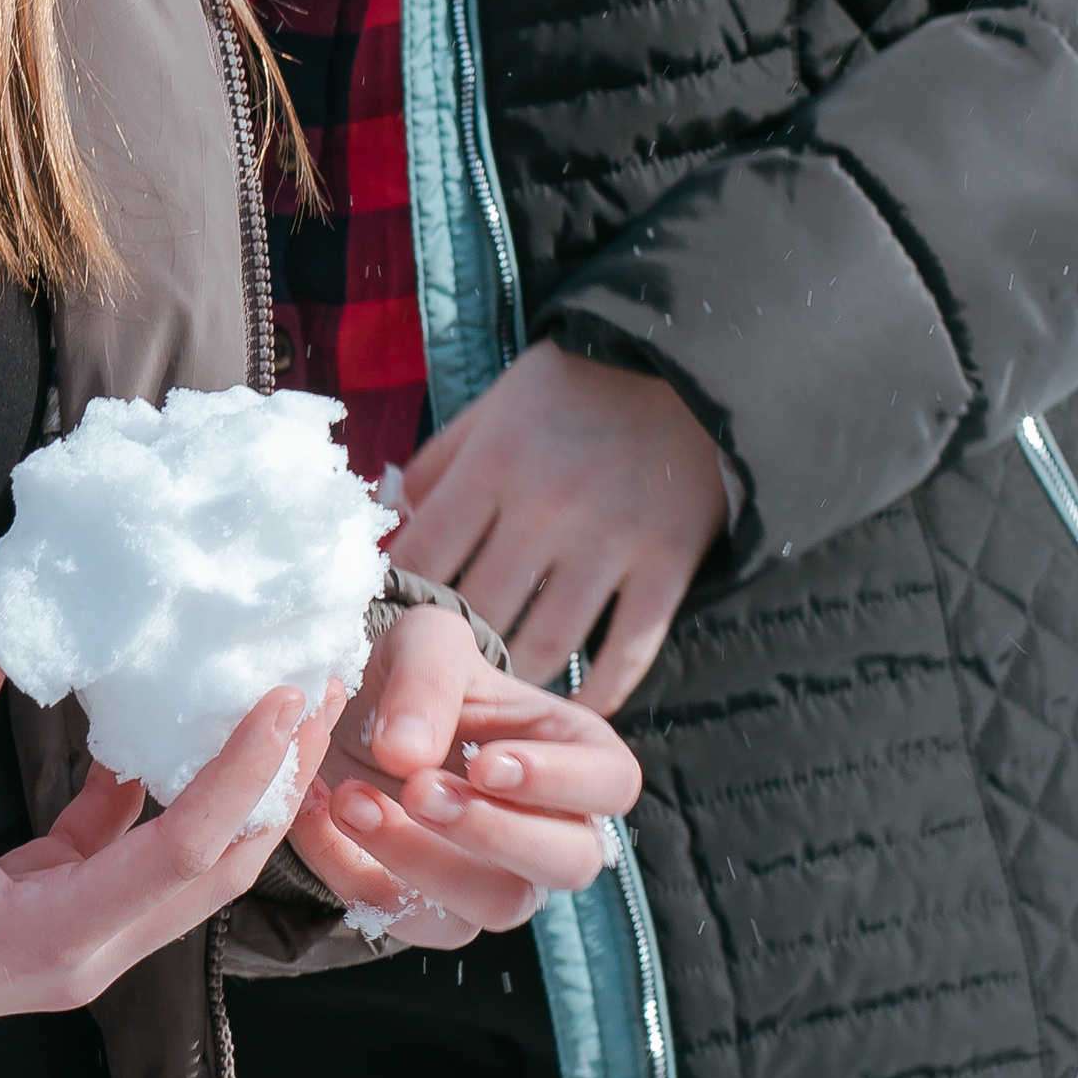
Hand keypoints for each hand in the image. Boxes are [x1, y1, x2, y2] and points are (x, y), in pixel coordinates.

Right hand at [0, 576, 341, 1056]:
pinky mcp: (54, 926)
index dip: (242, 771)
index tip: (282, 694)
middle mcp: (89, 955)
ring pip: (186, 869)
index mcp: (58, 938)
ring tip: (270, 701)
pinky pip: (130, 858)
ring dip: (232, 789)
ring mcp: (76, 947)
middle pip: (216, 868)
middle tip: (314, 684)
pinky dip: (156, 796)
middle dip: (275, 779)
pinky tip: (160, 729)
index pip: (184, 851)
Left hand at [285, 603, 642, 943]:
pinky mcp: (434, 911)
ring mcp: (501, 879)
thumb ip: (426, 681)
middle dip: (492, 830)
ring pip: (495, 907)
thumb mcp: (422, 642)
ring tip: (351, 799)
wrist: (351, 712)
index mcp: (576, 752)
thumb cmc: (415, 673)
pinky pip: (409, 919)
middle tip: (419, 789)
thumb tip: (407, 753)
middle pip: (568, 863)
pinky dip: (353, 873)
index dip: (559, 781)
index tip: (485, 762)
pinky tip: (316, 812)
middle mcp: (553, 828)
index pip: (610, 783)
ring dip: (421, 860)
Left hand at [390, 338, 729, 712]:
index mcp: (494, 463)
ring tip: (502, 698)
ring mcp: (610, 541)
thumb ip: (438, 464)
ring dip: (519, 681)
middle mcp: (546, 506)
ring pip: (547, 646)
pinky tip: (578, 707)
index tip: (391, 627)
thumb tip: (391, 522)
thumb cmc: (575, 391)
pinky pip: (628, 651)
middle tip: (444, 681)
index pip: (422, 556)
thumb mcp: (494, 407)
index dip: (396, 600)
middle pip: (479, 613)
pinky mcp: (666, 565)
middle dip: (455, 654)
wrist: (686, 369)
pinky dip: (601, 692)